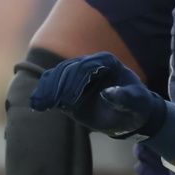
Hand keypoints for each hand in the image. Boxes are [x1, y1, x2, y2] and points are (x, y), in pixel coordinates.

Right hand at [31, 52, 162, 139]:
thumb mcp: (137, 104)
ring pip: (57, 74)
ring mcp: (77, 72)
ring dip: (48, 89)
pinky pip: (51, 82)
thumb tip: (108, 93)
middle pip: (68, 69)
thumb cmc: (135, 108)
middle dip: (59, 86)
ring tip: (41, 105)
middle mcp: (89, 63)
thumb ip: (126, 98)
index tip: (68, 101)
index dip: (75, 82)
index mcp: (106, 61)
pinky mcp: (68, 83)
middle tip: (53, 104)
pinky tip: (37, 104)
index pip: (86, 67)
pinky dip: (43, 92)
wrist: (127, 113)